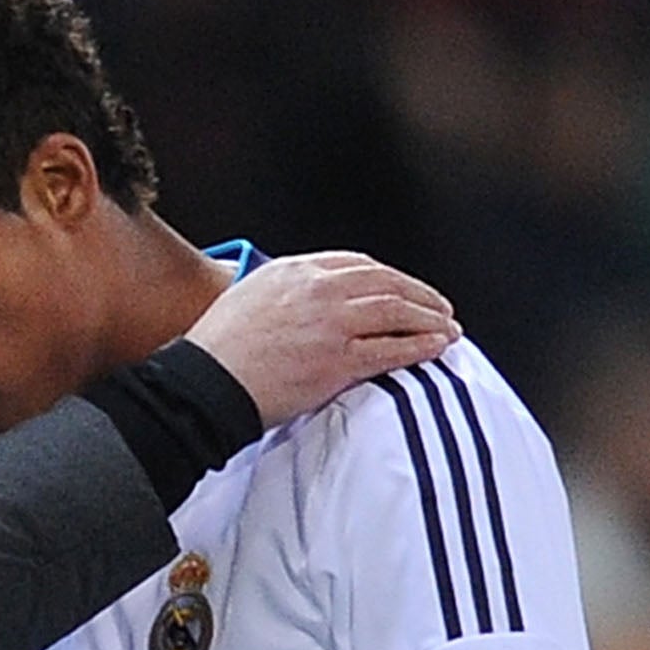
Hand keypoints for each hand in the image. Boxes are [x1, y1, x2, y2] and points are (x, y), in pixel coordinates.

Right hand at [185, 251, 458, 426]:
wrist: (204, 385)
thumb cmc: (215, 352)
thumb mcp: (245, 300)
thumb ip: (281, 294)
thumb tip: (302, 303)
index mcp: (292, 270)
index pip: (356, 263)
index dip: (387, 276)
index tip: (400, 287)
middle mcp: (316, 289)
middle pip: (385, 282)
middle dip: (418, 294)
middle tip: (437, 306)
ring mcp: (329, 324)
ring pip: (396, 311)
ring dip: (429, 318)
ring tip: (446, 327)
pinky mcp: (337, 360)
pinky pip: (391, 349)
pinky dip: (420, 346)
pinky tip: (435, 347)